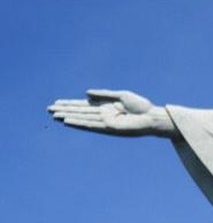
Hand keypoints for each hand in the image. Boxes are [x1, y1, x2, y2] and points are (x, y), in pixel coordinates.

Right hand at [47, 89, 174, 137]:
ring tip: (54, 116)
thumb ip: (103, 94)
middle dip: (65, 111)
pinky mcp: (109, 128)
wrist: (152, 117)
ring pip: (82, 119)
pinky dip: (79, 123)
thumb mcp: (120, 96)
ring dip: (68, 117)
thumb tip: (86, 94)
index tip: (57, 103)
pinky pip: (91, 125)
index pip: (83, 106)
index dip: (70, 104)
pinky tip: (68, 121)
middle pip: (80, 113)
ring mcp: (105, 123)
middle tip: (49, 110)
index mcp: (105, 107)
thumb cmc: (141, 107)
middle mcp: (103, 116)